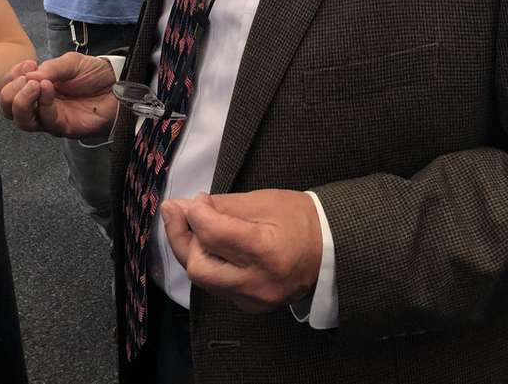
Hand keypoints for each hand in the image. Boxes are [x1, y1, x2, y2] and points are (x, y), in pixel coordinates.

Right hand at [0, 54, 116, 140]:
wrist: (119, 84)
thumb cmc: (94, 74)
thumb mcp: (71, 63)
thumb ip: (50, 69)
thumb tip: (28, 77)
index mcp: (36, 89)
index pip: (9, 89)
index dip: (11, 77)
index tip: (27, 64)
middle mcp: (39, 106)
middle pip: (9, 110)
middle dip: (9, 93)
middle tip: (26, 78)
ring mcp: (51, 119)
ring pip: (23, 121)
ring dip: (23, 101)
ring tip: (35, 84)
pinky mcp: (65, 128)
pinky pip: (47, 121)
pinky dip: (45, 104)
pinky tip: (49, 88)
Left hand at [161, 190, 322, 313]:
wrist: (330, 250)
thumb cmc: (298, 219)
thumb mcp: (263, 201)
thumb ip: (222, 206)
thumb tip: (184, 207)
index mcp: (266, 250)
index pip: (214, 234)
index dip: (195, 214)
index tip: (194, 200)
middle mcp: (258, 282)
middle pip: (198, 266)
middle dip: (182, 237)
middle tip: (178, 212)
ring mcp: (254, 300)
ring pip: (204, 280)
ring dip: (191, 251)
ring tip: (192, 226)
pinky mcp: (251, 307)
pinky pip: (217, 286)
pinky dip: (209, 264)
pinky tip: (210, 246)